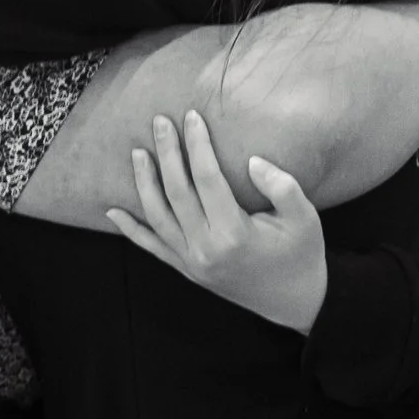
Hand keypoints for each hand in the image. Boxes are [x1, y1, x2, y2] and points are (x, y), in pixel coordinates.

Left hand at [105, 111, 327, 332]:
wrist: (294, 302)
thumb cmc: (302, 254)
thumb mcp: (305, 218)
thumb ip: (282, 186)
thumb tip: (252, 161)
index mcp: (234, 233)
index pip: (207, 179)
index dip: (197, 145)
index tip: (192, 116)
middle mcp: (206, 249)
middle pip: (176, 192)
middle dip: (167, 153)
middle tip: (159, 122)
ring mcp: (192, 262)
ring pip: (158, 217)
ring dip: (144, 183)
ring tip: (138, 153)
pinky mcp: (187, 270)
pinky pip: (153, 247)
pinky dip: (131, 230)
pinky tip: (112, 212)